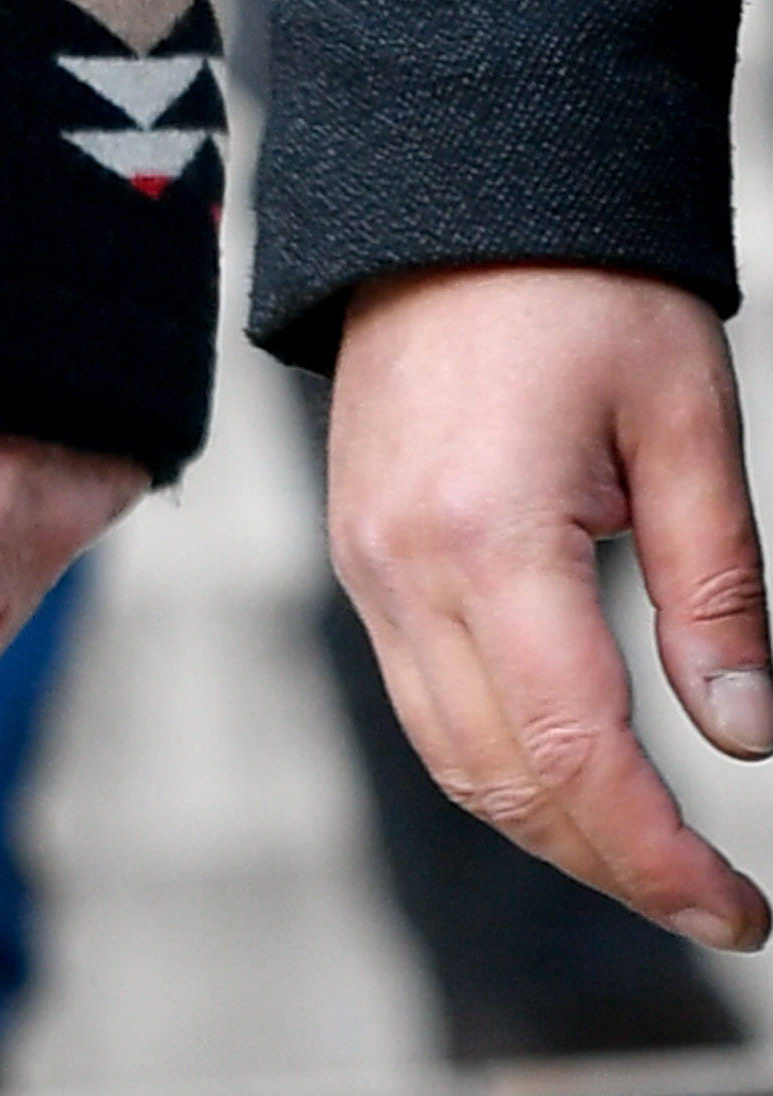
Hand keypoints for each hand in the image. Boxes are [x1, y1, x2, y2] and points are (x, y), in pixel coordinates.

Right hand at [328, 262, 771, 948]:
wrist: (450, 187)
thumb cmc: (580, 281)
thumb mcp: (686, 420)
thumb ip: (718, 586)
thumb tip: (747, 734)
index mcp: (488, 536)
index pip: (571, 750)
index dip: (655, 854)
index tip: (734, 908)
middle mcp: (403, 568)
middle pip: (500, 780)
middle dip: (612, 866)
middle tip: (718, 904)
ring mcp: (365, 564)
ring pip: (452, 756)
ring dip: (552, 828)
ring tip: (656, 857)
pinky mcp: (361, 552)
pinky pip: (424, 699)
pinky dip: (501, 764)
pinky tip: (574, 773)